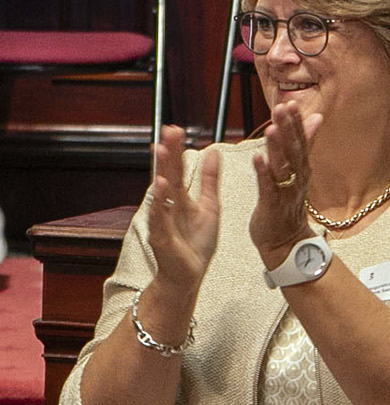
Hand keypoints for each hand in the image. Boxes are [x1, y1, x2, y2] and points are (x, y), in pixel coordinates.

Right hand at [139, 124, 220, 295]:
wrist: (188, 275)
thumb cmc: (196, 243)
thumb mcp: (209, 207)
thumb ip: (210, 181)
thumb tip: (214, 153)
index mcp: (180, 198)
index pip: (177, 169)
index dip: (176, 150)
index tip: (175, 129)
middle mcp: (168, 206)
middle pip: (168, 174)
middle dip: (168, 153)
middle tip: (167, 131)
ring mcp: (162, 220)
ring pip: (161, 192)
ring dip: (161, 172)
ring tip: (161, 151)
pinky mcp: (162, 237)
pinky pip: (160, 217)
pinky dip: (159, 203)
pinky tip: (160, 188)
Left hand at [249, 101, 321, 269]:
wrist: (287, 241)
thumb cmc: (288, 204)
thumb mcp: (299, 170)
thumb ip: (306, 143)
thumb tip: (317, 117)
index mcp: (301, 169)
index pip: (300, 142)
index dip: (295, 123)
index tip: (289, 104)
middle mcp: (296, 178)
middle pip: (293, 151)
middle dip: (288, 130)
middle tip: (282, 108)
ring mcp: (286, 193)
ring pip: (283, 167)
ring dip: (277, 148)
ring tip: (271, 129)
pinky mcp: (273, 207)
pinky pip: (268, 188)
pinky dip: (263, 173)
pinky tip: (257, 159)